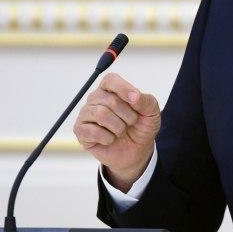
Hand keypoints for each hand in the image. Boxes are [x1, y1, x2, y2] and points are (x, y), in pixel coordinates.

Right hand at [74, 73, 160, 192]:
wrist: (136, 152)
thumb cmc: (141, 127)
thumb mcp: (151, 113)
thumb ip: (146, 101)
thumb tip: (134, 96)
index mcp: (111, 89)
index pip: (111, 80)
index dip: (123, 88)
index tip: (135, 100)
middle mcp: (95, 98)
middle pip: (110, 100)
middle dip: (127, 116)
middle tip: (130, 123)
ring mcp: (86, 114)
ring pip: (101, 114)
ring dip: (118, 127)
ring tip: (120, 131)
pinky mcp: (80, 130)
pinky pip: (93, 131)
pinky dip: (108, 138)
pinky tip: (110, 139)